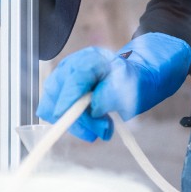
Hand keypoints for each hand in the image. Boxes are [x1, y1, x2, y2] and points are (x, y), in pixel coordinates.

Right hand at [36, 33, 190, 140]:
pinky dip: (74, 122)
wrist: (136, 79)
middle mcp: (72, 66)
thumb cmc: (134, 81)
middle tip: (103, 131)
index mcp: (90, 60)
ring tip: (104, 127)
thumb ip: (110, 96)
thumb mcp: (129, 88)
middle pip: (57, 94)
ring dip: (78, 123)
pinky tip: (94, 123)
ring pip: (53, 106)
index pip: (72, 80)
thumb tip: (93, 108)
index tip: (69, 120)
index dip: (68, 101)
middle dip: (76, 118)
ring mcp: (65, 79)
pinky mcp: (63, 92)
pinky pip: (57, 111)